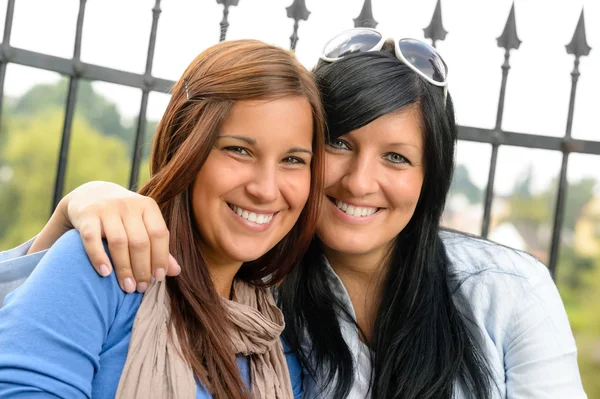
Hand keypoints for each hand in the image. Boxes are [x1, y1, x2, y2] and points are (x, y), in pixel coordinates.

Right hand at [32, 181, 179, 292]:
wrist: (90, 195)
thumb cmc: (124, 217)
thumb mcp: (143, 224)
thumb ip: (158, 246)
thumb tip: (175, 271)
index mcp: (148, 206)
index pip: (159, 234)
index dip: (161, 257)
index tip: (158, 278)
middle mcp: (129, 205)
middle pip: (140, 241)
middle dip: (142, 268)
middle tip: (141, 288)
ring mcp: (107, 209)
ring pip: (119, 242)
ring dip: (124, 268)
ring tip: (127, 287)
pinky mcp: (86, 215)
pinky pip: (92, 239)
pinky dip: (99, 257)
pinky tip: (105, 274)